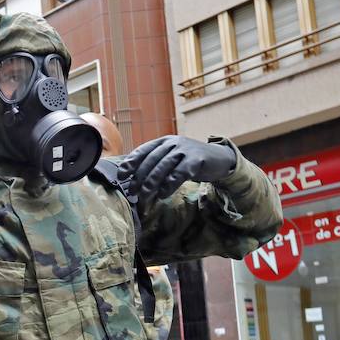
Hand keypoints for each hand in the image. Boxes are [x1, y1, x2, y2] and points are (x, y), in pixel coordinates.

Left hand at [117, 136, 236, 200]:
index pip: (142, 151)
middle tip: (132, 193)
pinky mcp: (195, 161)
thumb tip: (133, 180)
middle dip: (138, 179)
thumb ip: (155, 164)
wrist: (218, 159)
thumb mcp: (171, 158)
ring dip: (150, 185)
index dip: (130, 163)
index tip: (121, 176)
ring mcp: (184, 150)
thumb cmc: (189, 161)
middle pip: (150, 161)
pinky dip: (168, 186)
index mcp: (163, 141)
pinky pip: (178, 174)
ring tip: (144, 198)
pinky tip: (163, 195)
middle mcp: (172, 143)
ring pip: (162, 168)